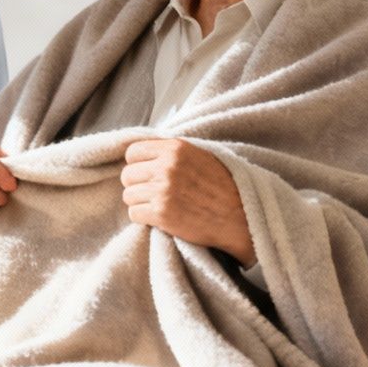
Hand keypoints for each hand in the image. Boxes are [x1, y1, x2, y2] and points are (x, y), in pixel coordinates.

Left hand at [120, 139, 254, 263]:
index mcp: (175, 149)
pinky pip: (134, 213)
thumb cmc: (222, 187)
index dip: (136, 164)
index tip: (145, 173)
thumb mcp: (200, 156)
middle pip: (127, 175)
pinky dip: (143, 217)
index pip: (132, 152)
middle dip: (137, 185)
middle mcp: (166, 167)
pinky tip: (159, 217)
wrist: (240, 217)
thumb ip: (172, 152)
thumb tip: (145, 153)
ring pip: (128, 195)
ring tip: (158, 205)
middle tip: (152, 193)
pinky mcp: (162, 213)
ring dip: (140, 202)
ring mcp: (163, 190)